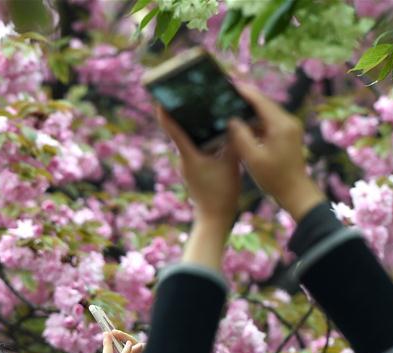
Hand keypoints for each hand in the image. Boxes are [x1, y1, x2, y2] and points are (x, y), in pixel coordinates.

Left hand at [155, 105, 240, 227]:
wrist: (215, 217)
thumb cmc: (222, 192)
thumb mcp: (231, 162)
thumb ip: (231, 140)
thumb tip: (233, 121)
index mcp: (189, 155)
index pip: (173, 130)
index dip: (165, 113)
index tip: (159, 97)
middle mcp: (184, 159)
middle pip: (180, 131)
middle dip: (182, 113)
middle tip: (186, 94)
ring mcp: (188, 165)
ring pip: (189, 140)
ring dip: (193, 126)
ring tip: (201, 107)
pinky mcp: (194, 170)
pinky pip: (195, 149)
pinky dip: (201, 139)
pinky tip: (214, 131)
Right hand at [226, 84, 324, 220]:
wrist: (294, 191)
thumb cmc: (273, 177)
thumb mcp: (252, 157)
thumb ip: (240, 136)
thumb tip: (231, 119)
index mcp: (281, 125)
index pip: (261, 101)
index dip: (245, 92)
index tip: (230, 84)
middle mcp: (288, 121)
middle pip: (265, 104)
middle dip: (247, 98)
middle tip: (228, 93)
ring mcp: (290, 127)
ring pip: (267, 113)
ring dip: (251, 110)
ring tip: (232, 107)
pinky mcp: (288, 134)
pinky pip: (270, 122)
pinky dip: (256, 121)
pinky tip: (243, 124)